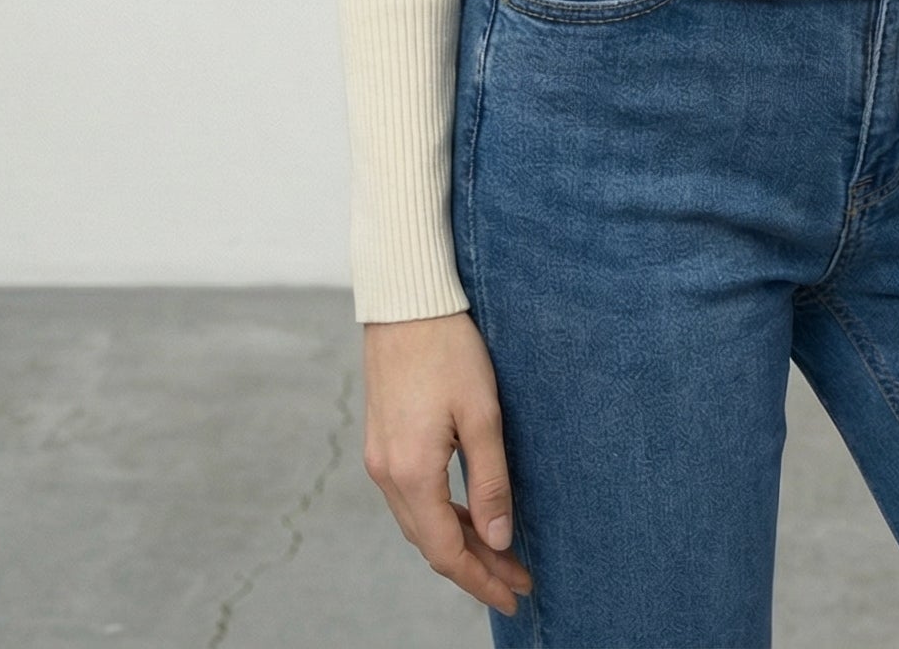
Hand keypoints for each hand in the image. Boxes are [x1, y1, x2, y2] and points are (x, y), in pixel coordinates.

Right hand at [360, 310, 534, 616]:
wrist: (406, 302)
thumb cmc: (448, 348)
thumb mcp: (482, 413)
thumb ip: (490, 479)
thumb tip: (499, 539)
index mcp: (411, 473)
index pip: (446, 551)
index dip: (481, 579)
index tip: (516, 595)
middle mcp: (388, 474)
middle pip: (432, 543)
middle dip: (475, 568)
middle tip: (518, 581)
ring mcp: (380, 459)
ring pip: (421, 523)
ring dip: (459, 543)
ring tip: (500, 554)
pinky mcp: (383, 442)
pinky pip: (412, 498)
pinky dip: (442, 515)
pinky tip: (469, 515)